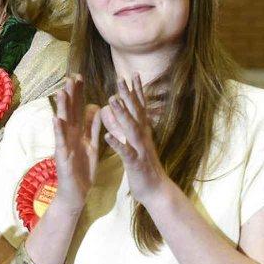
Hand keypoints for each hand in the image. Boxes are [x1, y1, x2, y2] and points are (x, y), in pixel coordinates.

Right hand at [52, 75, 101, 209]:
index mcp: (78, 133)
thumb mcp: (91, 146)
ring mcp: (64, 145)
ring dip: (62, 108)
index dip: (79, 93)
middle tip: (71, 77)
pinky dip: (58, 130)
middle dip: (71, 95)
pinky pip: (60, 142)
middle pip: (70, 112)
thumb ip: (93, 128)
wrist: (75, 193)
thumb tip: (96, 108)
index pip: (78, 109)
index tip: (79, 77)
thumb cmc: (82, 171)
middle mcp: (69, 136)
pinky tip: (56, 119)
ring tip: (62, 92)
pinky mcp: (62, 156)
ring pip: (63, 124)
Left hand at [100, 73, 171, 205]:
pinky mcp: (135, 163)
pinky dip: (117, 144)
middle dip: (128, 95)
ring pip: (131, 128)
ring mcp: (140, 149)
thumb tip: (121, 112)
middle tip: (120, 77)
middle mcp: (143, 137)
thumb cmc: (144, 167)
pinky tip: (107, 136)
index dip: (137, 91)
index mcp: (143, 132)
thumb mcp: (136, 143)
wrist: (156, 190)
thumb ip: (128, 128)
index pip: (141, 107)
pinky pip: (125, 152)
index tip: (133, 73)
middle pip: (136, 112)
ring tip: (111, 99)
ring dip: (122, 113)